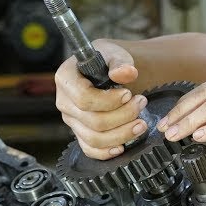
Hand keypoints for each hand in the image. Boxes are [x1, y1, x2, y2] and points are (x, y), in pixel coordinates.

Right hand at [54, 40, 149, 158]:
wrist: (109, 71)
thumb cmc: (108, 61)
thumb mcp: (115, 54)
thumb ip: (121, 62)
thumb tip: (126, 73)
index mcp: (66, 78)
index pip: (84, 98)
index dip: (109, 101)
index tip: (128, 94)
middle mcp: (64, 101)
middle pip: (93, 121)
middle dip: (123, 116)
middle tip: (141, 103)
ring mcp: (71, 120)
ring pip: (94, 139)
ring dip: (122, 134)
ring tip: (141, 123)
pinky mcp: (80, 133)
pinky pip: (90, 150)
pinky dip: (107, 152)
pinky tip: (123, 145)